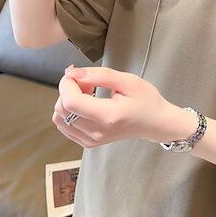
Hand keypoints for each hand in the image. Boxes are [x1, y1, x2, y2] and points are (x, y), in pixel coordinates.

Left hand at [52, 66, 173, 148]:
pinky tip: (86, 104)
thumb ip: (100, 75)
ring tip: (88, 93)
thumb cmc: (146, 100)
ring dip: (68, 100)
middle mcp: (96, 132)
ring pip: (59, 118)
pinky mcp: (88, 143)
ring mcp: (91, 140)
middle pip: (62, 109)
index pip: (70, 102)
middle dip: (68, 90)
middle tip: (88, 81)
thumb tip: (72, 73)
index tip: (76, 73)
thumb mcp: (128, 81)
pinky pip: (65, 126)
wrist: (155, 123)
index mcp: (108, 116)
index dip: (67, 84)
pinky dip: (69, 111)